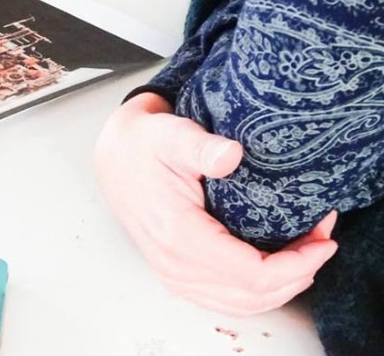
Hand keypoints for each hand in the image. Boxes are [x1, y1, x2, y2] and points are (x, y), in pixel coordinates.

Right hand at [93, 93, 337, 316]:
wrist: (115, 158)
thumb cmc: (142, 147)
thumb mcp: (170, 134)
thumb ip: (199, 146)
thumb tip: (230, 155)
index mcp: (177, 235)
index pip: (251, 274)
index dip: (297, 263)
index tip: (322, 237)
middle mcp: (174, 265)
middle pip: (254, 296)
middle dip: (299, 271)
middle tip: (322, 237)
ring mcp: (175, 276)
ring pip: (244, 304)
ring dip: (283, 284)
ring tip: (306, 250)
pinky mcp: (179, 276)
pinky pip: (229, 301)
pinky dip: (261, 290)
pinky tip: (279, 265)